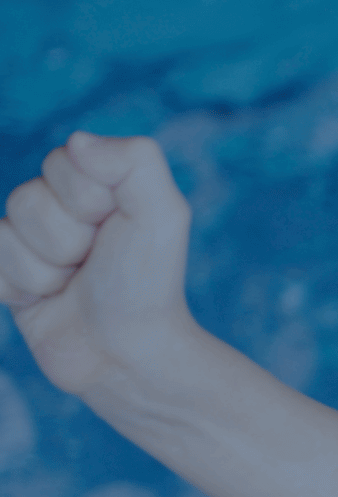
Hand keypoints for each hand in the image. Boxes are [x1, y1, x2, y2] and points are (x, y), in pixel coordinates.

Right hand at [0, 132, 194, 396]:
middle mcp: (61, 209)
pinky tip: (49, 302)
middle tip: (96, 264)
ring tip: (75, 287)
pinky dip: (19, 290)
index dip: (87, 200)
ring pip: (4, 235)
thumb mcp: (162, 215)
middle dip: (66, 239)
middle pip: (26, 199)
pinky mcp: (10, 279)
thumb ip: (134, 161)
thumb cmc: (148, 284)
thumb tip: (77, 140)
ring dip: (45, 270)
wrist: (130, 355)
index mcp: (98, 184)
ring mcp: (32, 244)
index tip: (116, 228)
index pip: (59, 161)